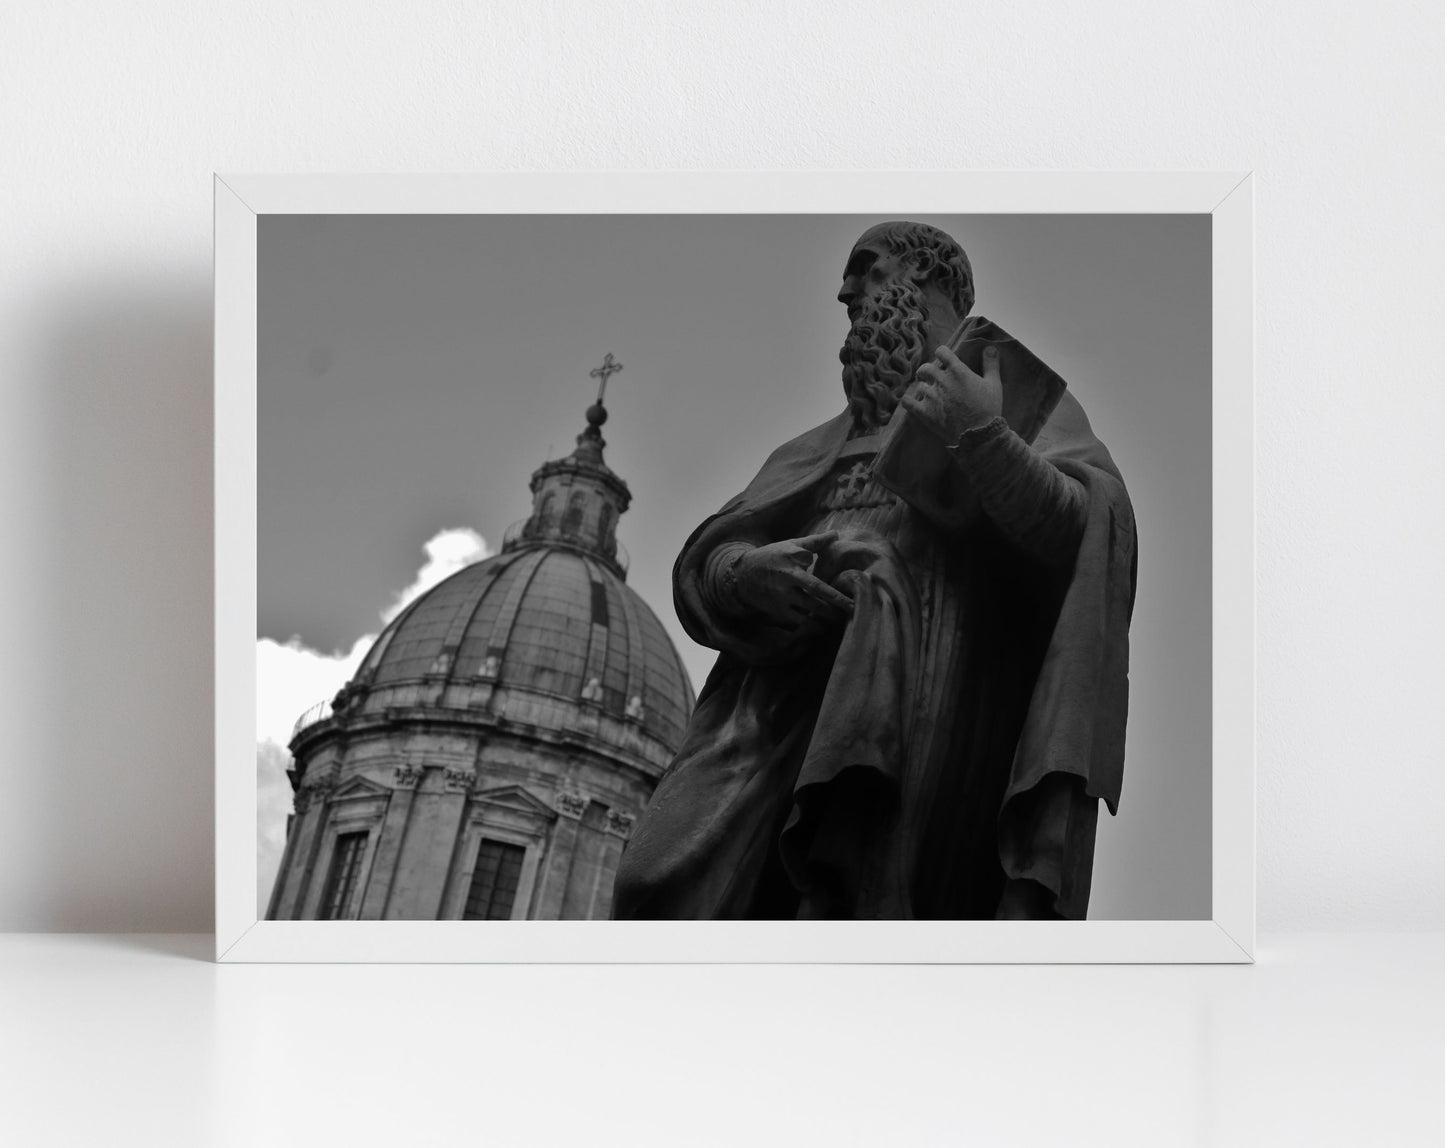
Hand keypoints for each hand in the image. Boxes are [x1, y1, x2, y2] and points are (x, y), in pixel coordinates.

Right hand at [732, 531, 853, 634]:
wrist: (742, 575)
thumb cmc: (772, 557)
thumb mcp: (790, 545)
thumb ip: (815, 541)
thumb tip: (836, 534)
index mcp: (794, 556)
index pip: (820, 565)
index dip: (833, 572)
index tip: (852, 582)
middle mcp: (789, 575)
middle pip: (818, 589)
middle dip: (838, 600)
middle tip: (855, 608)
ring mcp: (783, 594)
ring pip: (811, 607)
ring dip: (828, 614)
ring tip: (841, 618)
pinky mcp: (778, 609)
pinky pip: (800, 620)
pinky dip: (813, 624)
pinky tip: (822, 627)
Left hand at [901, 344, 1002, 441]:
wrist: (979, 436)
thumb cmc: (989, 409)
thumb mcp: (994, 384)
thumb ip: (991, 364)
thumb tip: (990, 348)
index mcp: (958, 371)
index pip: (942, 351)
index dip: (942, 354)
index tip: (944, 360)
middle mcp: (942, 381)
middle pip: (925, 367)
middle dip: (928, 372)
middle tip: (932, 378)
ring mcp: (931, 396)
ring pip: (919, 385)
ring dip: (924, 389)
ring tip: (929, 395)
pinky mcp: (924, 412)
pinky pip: (907, 402)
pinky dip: (908, 401)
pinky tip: (911, 402)